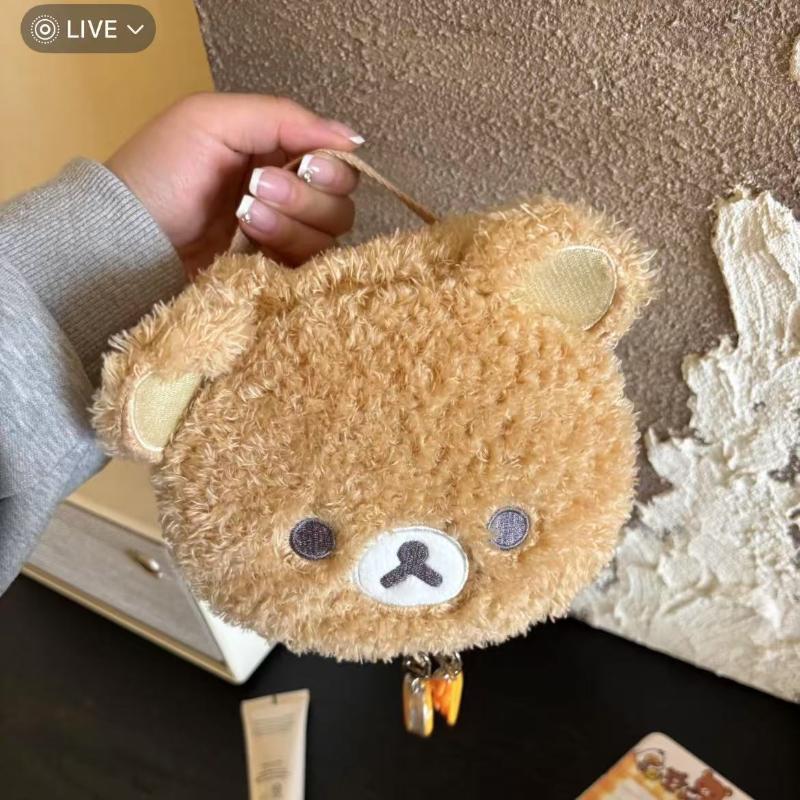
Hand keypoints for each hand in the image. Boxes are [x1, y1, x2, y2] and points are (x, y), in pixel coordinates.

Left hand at [106, 92, 361, 276]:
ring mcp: (283, 237)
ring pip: (328, 237)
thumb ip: (282, 118)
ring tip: (243, 219)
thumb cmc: (161, 172)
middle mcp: (289, 193)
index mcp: (278, 151)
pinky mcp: (274, 271)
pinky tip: (250, 245)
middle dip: (303, 197)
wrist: (127, 238)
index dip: (331, 168)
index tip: (305, 166)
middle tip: (256, 190)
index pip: (339, 163)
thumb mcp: (212, 119)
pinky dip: (287, 253)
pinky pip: (310, 268)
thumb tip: (352, 138)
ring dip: (289, 224)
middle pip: (340, 203)